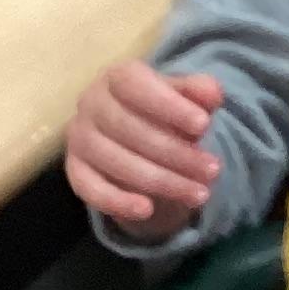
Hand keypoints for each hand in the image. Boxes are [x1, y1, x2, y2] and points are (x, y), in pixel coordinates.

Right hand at [64, 62, 223, 234]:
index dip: (168, 105)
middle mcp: (90, 104)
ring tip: (200, 194)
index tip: (204, 125)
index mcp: (116, 78)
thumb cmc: (164, 111)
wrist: (137, 138)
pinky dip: (117, 202)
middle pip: (128, 129)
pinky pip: (89, 189)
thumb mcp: (185, 98)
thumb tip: (213, 92)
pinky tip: (147, 211)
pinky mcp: (75, 170)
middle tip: (213, 170)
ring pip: (115, 162)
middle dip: (176, 153)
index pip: (134, 85)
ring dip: (161, 181)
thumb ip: (199, 92)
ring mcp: (79, 138)